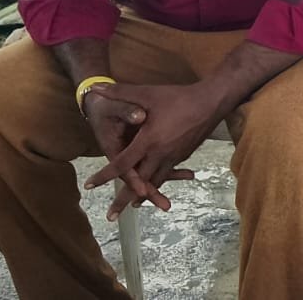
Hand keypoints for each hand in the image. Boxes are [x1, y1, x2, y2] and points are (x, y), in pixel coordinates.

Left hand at [83, 83, 221, 219]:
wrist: (213, 101)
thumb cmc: (179, 97)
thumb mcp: (147, 93)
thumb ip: (120, 92)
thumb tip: (94, 86)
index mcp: (149, 141)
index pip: (122, 164)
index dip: (105, 175)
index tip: (90, 185)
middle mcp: (161, 154)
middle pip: (139, 183)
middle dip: (123, 200)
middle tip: (111, 216)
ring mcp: (173, 156)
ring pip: (155, 182)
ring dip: (142, 196)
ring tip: (131, 207)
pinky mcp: (183, 155)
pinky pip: (166, 174)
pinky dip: (157, 184)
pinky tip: (154, 188)